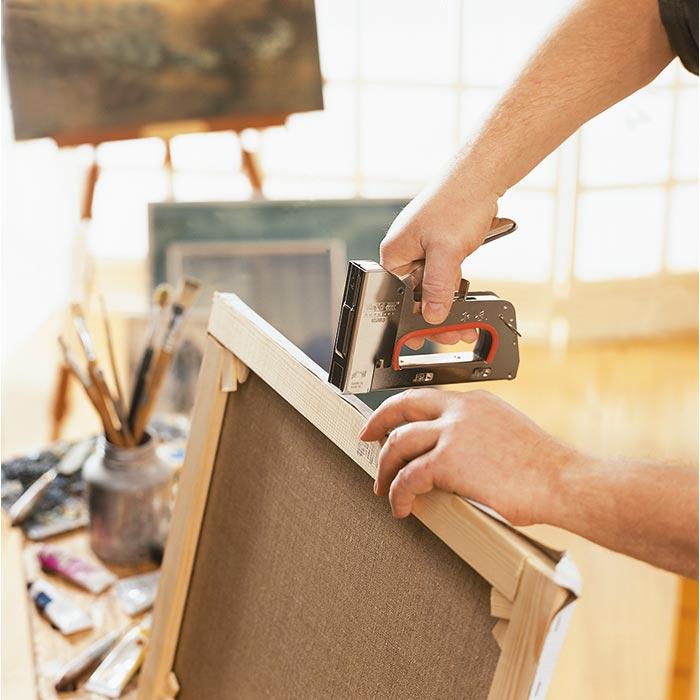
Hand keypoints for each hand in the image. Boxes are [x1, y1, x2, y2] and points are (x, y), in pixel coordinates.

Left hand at [359, 388, 575, 524]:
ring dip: (384, 467)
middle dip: (377, 422)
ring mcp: (451, 433)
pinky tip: (401, 506)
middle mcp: (459, 410)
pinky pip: (407, 477)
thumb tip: (460, 455)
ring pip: (398, 442)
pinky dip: (398, 493)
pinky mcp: (447, 461)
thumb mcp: (507, 432)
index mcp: (474, 401)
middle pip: (402, 407)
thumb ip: (478, 434)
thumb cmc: (543, 466)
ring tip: (382, 487)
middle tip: (366, 437)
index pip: (427, 397)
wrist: (561, 481)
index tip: (390, 420)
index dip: (402, 409)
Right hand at [380, 174, 501, 348]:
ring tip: (465, 322)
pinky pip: (445, 276)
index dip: (410, 318)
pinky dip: (456, 287)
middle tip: (454, 333)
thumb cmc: (458, 202)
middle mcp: (405, 253)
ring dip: (449, 303)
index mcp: (395, 253)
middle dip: (435, 315)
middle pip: (415, 295)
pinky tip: (466, 297)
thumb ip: (438, 287)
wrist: (482, 176)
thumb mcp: (447, 252)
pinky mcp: (441, 247)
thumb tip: (433, 315)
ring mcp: (423, 250)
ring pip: (432, 287)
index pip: (396, 296)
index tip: (421, 337)